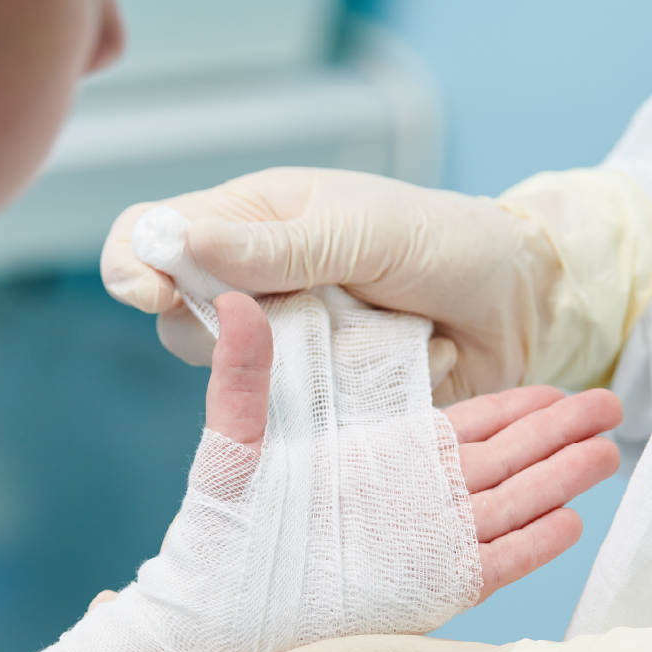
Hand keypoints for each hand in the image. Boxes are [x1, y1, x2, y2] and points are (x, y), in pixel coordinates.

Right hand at [101, 168, 558, 403]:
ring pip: (233, 384)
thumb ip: (273, 246)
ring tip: (364, 336)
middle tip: (298, 313)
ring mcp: (285, 354)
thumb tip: (176, 242)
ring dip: (296, 369)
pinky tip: (389, 371)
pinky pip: (295, 424)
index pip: (147, 239)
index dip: (134, 267)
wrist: (518, 306)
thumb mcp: (360, 231)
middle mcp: (254, 294)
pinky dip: (339, 405)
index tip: (159, 293)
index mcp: (248, 227)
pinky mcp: (320, 406)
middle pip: (178, 325)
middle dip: (225, 333)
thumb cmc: (441, 244)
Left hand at [186, 292, 620, 601]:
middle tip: (612, 405)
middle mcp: (413, 503)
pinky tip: (573, 522)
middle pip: (504, 460)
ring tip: (610, 452)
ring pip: (511, 502)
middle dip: (558, 433)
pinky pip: (495, 561)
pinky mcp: (430, 590)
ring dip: (561, 477)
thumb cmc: (220, 537)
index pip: (462, 428)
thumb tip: (235, 303)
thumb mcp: (232, 447)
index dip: (513, 407)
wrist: (219, 617)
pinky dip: (534, 544)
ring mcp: (426, 547)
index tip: (556, 386)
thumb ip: (243, 379)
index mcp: (381, 465)